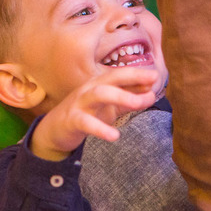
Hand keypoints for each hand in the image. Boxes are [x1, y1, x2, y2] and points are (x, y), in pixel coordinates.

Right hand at [30, 67, 159, 159]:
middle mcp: (89, 89)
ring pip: (99, 94)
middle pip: (111, 78)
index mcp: (99, 84)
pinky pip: (86, 122)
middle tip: (152, 84)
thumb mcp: (109, 106)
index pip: (120, 74)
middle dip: (132, 78)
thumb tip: (151, 93)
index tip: (155, 76)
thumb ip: (128, 100)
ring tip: (137, 103)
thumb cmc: (86, 114)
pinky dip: (101, 128)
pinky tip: (114, 136)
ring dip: (120, 96)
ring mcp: (79, 103)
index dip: (138, 74)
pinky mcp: (71, 120)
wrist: (55, 129)